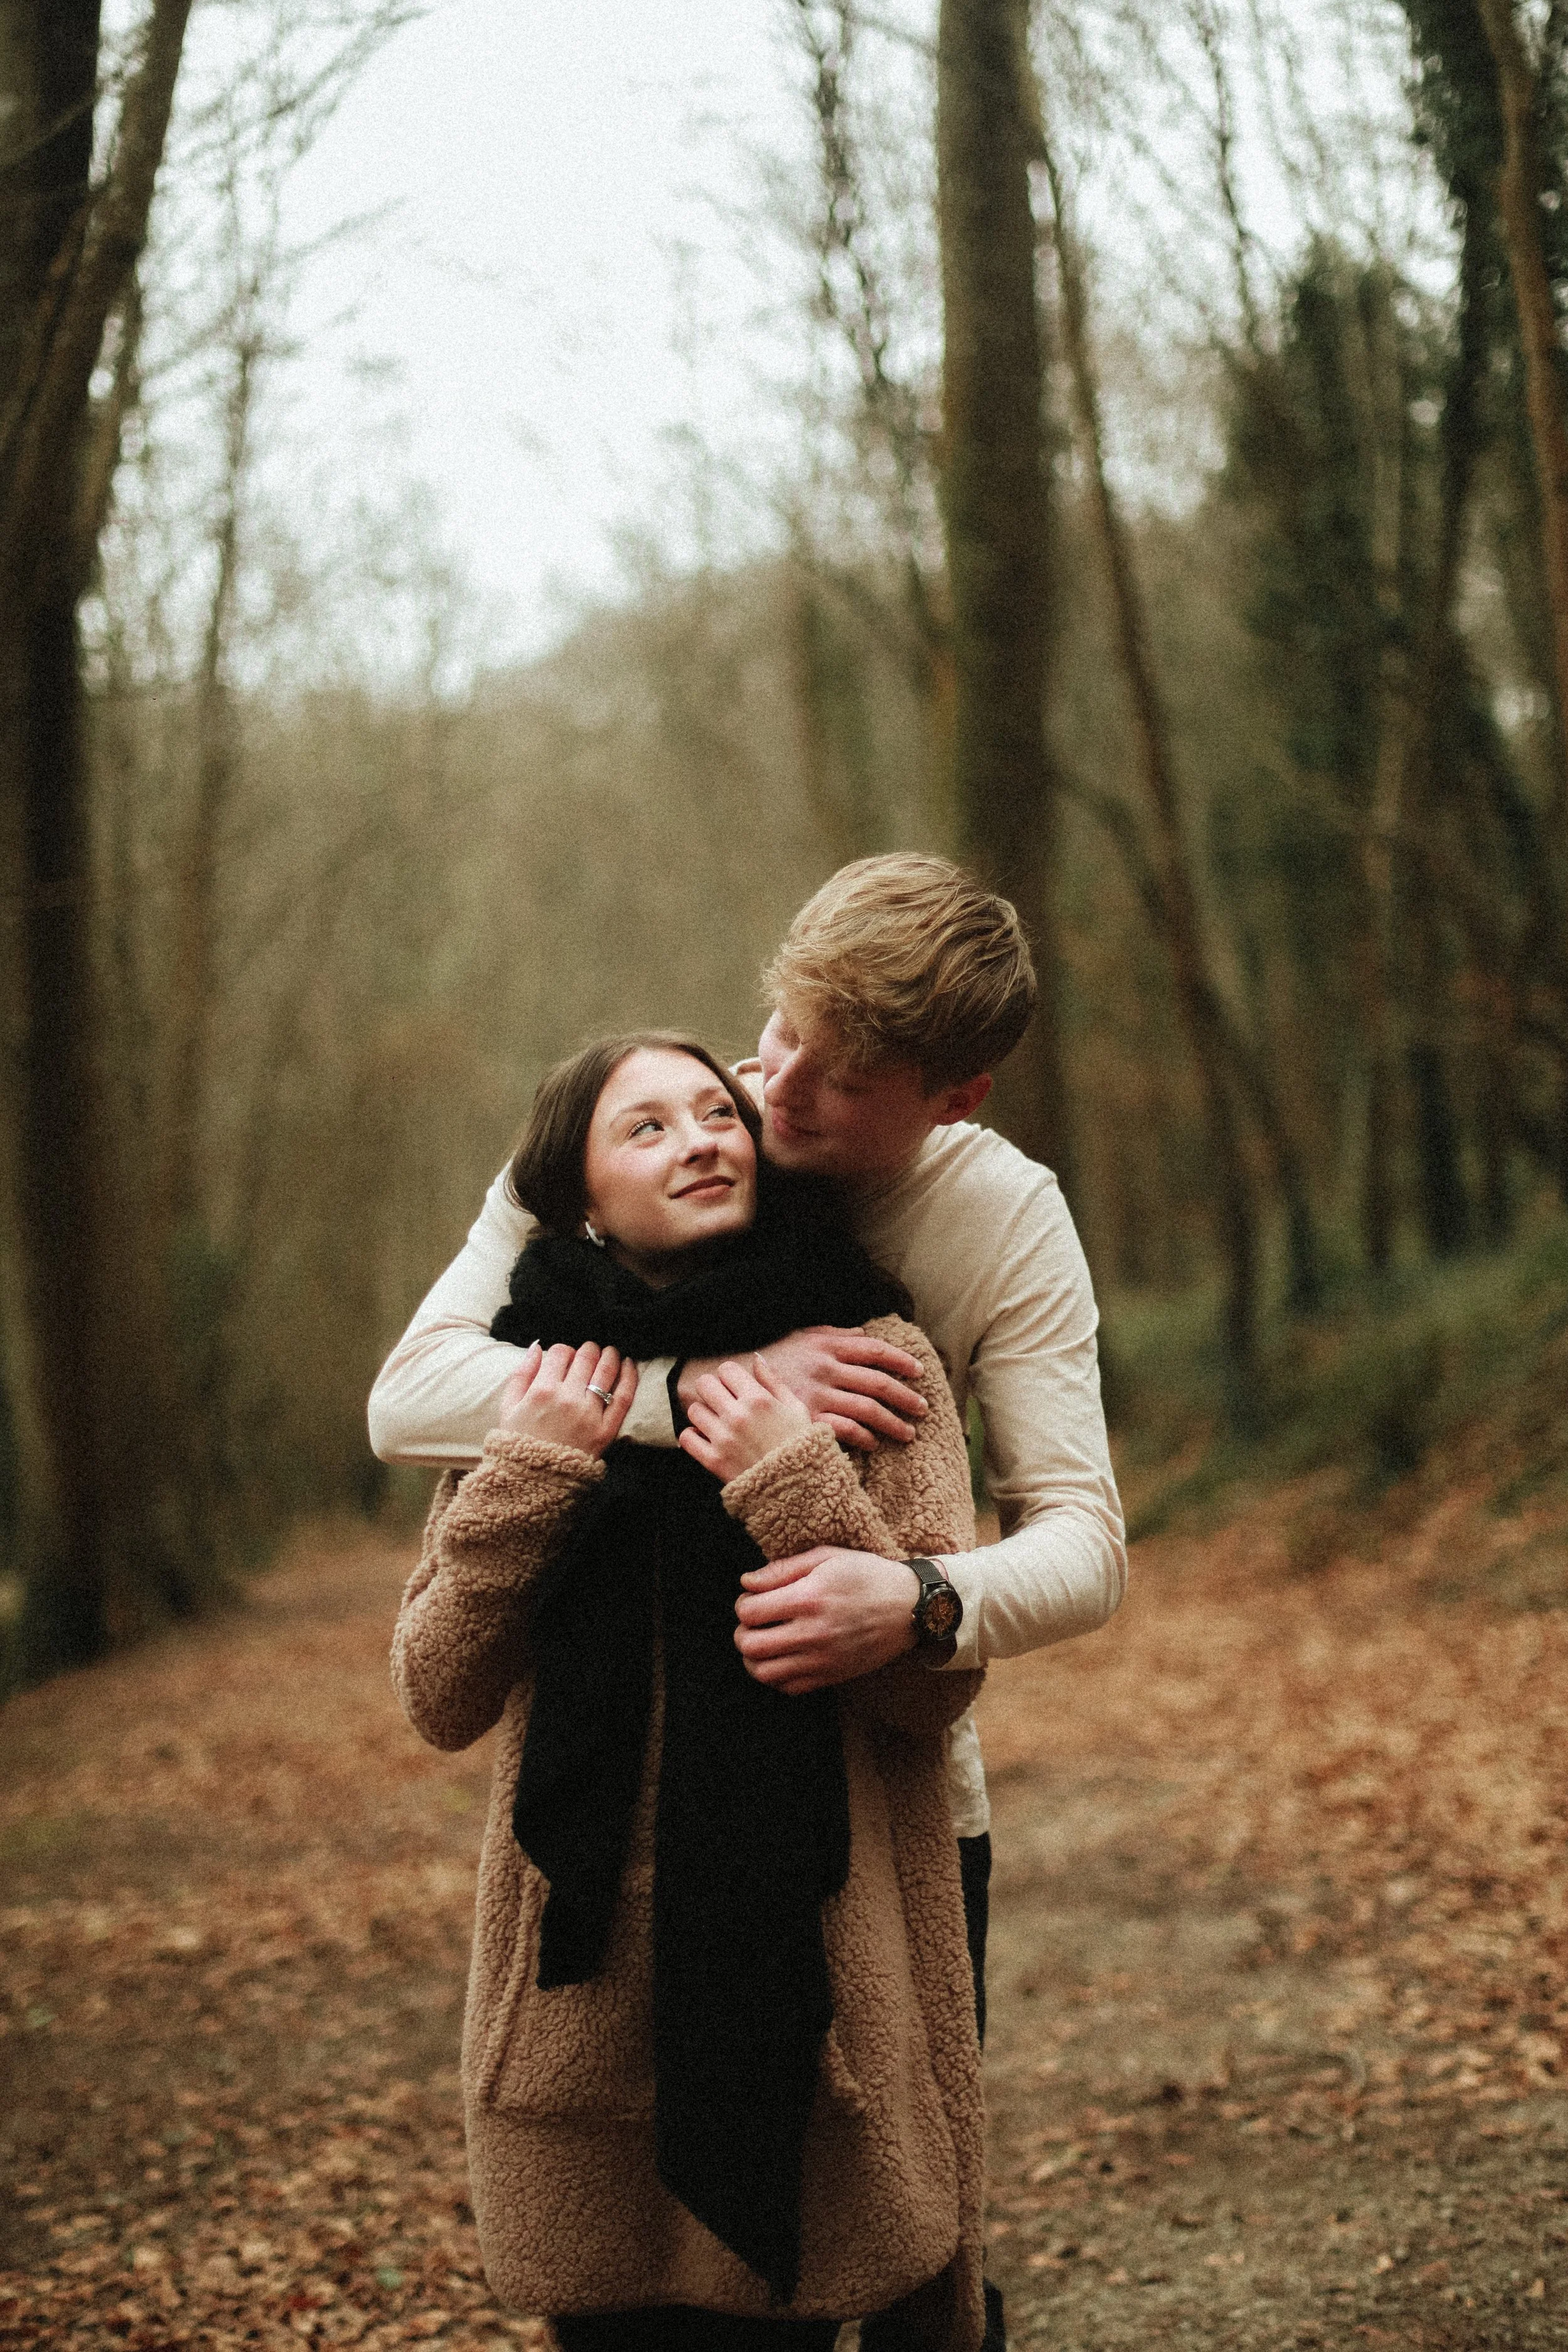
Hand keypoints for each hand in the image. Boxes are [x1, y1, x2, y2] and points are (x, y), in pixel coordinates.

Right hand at [496, 1342, 636, 1458]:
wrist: (533, 1481)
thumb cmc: (518, 1443)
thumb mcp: (508, 1407)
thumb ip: (522, 1374)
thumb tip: (537, 1346)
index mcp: (542, 1391)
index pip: (560, 1353)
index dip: (563, 1351)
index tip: (564, 1358)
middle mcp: (567, 1399)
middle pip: (585, 1357)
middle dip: (588, 1350)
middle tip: (590, 1351)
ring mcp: (588, 1414)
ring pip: (605, 1371)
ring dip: (609, 1356)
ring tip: (610, 1353)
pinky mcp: (606, 1430)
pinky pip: (623, 1396)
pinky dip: (628, 1376)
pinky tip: (628, 1364)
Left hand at [679, 1355, 812, 1480]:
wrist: (800, 1488)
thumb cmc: (800, 1445)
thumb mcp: (795, 1408)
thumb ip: (773, 1381)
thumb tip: (756, 1358)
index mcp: (758, 1400)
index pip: (726, 1369)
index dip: (731, 1376)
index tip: (736, 1386)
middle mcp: (737, 1416)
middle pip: (705, 1384)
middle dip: (713, 1389)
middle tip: (723, 1401)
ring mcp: (723, 1439)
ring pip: (694, 1410)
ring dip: (704, 1413)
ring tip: (718, 1422)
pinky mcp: (713, 1460)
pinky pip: (687, 1438)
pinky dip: (693, 1435)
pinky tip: (706, 1437)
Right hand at [680, 1326, 926, 1452]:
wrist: (731, 1379)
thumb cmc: (770, 1357)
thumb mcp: (800, 1336)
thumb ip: (834, 1334)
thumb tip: (863, 1333)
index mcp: (826, 1345)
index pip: (874, 1350)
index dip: (900, 1360)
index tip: (919, 1371)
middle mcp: (825, 1369)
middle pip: (877, 1382)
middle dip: (904, 1397)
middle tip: (922, 1409)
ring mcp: (817, 1395)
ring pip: (867, 1409)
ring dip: (891, 1423)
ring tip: (908, 1434)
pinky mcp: (807, 1419)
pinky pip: (844, 1430)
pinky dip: (863, 1438)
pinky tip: (874, 1444)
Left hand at [733, 1546, 919, 1693]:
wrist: (911, 1608)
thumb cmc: (868, 1576)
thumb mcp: (827, 1557)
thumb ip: (783, 1569)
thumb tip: (747, 1583)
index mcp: (810, 1598)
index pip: (750, 1612)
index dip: (743, 1604)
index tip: (754, 1598)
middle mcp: (813, 1633)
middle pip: (749, 1645)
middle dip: (743, 1632)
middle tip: (754, 1622)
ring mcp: (822, 1659)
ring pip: (763, 1672)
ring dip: (754, 1658)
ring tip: (764, 1642)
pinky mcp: (832, 1676)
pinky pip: (788, 1688)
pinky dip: (776, 1675)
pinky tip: (783, 1658)